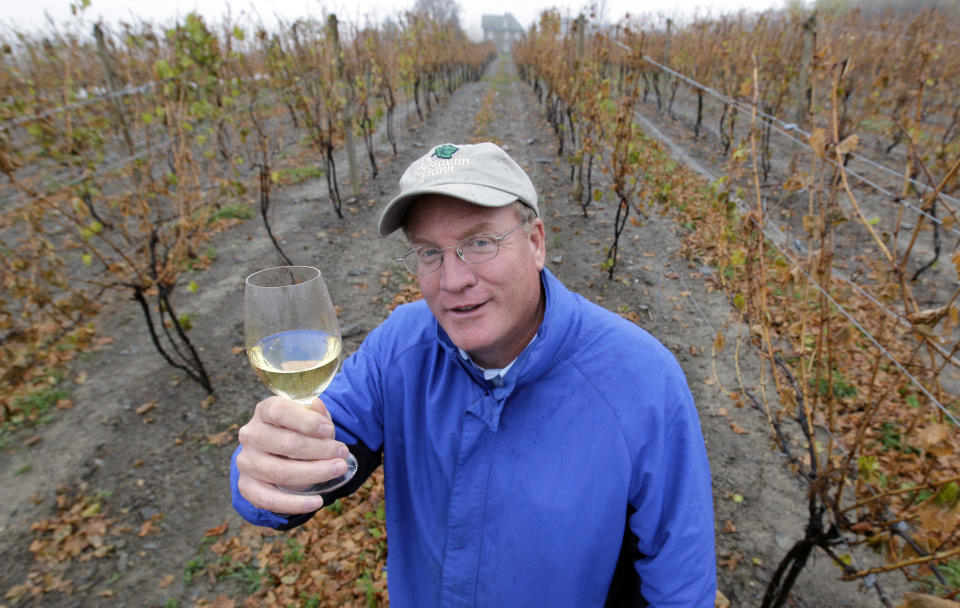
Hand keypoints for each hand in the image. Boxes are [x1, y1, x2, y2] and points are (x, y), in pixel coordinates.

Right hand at [236, 395, 350, 513]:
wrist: (280, 454)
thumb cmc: (299, 431)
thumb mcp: (310, 419)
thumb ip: (315, 413)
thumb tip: (317, 405)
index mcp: (264, 410)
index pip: (279, 411)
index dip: (305, 421)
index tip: (329, 430)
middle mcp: (250, 435)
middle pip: (285, 443)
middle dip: (319, 449)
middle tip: (342, 453)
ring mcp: (246, 462)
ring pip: (280, 472)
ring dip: (314, 473)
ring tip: (338, 470)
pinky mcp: (247, 486)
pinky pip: (269, 499)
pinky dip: (295, 503)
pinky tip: (317, 502)